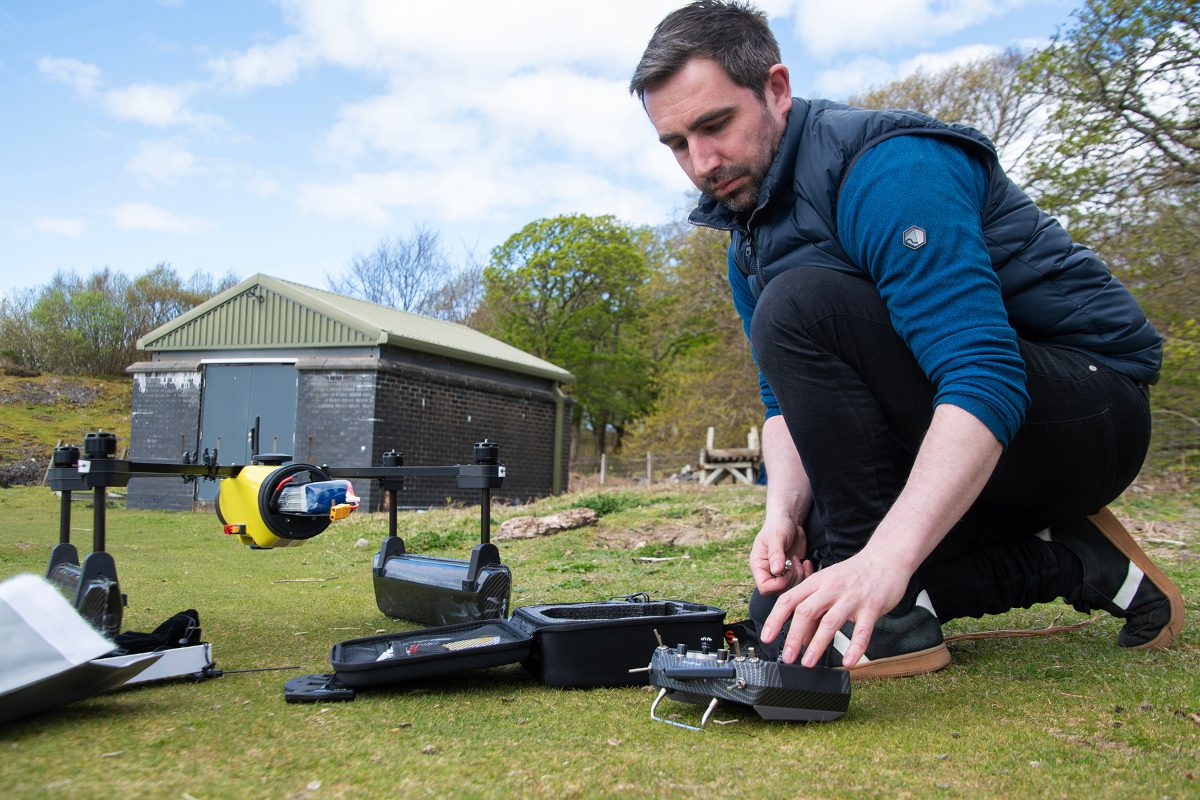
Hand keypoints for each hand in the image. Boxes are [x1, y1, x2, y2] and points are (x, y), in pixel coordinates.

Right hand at [749, 516, 809, 595]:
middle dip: (791, 578)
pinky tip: (806, 562)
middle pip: (779, 591)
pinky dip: (807, 574)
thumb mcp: (776, 537)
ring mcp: (781, 574)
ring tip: (798, 559)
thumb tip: (776, 571)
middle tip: (794, 561)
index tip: (786, 569)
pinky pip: (802, 583)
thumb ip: (776, 554)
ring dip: (800, 576)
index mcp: (759, 565)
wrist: (790, 521)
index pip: (764, 587)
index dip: (778, 584)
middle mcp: (768, 572)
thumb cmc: (778, 525)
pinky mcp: (793, 572)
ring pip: (792, 588)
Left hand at [758, 547, 910, 667]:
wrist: (886, 558)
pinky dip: (855, 648)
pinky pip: (862, 631)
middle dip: (793, 636)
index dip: (775, 619)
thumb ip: (815, 610)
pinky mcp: (872, 607)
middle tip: (787, 657)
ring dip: (817, 645)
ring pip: (830, 622)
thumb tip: (802, 638)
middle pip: (805, 611)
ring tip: (808, 662)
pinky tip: (848, 662)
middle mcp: (831, 588)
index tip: (767, 637)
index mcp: (816, 582)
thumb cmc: (854, 574)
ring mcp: (851, 597)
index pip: (789, 600)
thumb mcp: (828, 585)